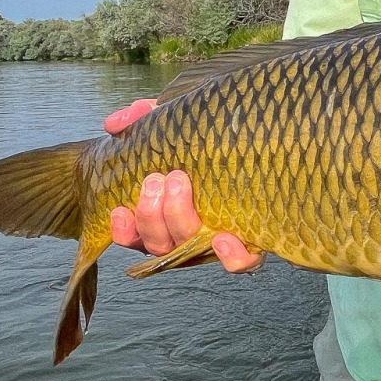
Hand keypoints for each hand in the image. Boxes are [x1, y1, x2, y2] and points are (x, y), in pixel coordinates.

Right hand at [103, 99, 261, 271]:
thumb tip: (115, 124)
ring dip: (178, 220)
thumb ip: (143, 117)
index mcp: (165, 214)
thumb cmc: (211, 137)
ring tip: (179, 182)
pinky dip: (230, 256)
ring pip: (189, 250)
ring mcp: (217, 239)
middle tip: (158, 178)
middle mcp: (187, 232)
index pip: (136, 235)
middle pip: (160, 244)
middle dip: (152, 214)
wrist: (265, 138)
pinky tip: (222, 236)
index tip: (120, 210)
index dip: (125, 230)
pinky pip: (240, 263)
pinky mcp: (252, 242)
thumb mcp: (176, 121)